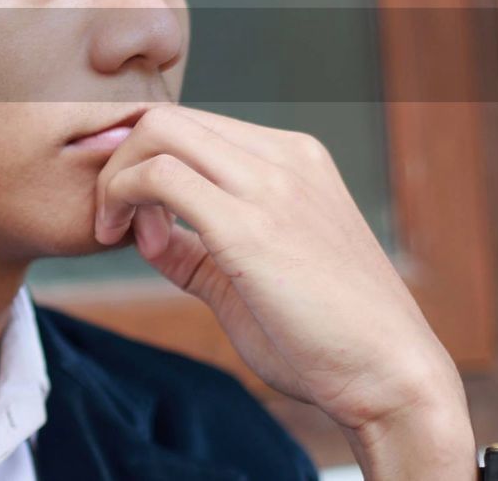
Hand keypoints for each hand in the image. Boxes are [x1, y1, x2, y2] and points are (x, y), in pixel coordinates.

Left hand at [94, 104, 475, 478]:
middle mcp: (284, 158)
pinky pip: (163, 177)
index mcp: (293, 159)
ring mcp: (272, 186)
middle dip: (118, 158)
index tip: (121, 204)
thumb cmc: (326, 337)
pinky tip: (139, 243)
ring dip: (117, 176)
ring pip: (160, 131)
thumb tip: (143, 232)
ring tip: (114, 229)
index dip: (140, 158)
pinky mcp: (251, 226)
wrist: (391, 380)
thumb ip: (194, 247)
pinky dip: (129, 200)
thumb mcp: (249, 276)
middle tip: (106, 213)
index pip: (192, 126)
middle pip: (168, 117)